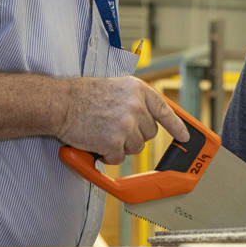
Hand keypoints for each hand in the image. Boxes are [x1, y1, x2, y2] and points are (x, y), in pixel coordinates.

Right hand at [57, 76, 189, 163]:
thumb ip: (134, 101)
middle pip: (149, 133)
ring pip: (135, 148)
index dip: (177, 126)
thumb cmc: (83, 95)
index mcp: (138, 90)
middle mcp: (136, 106)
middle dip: (134, 135)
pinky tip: (96, 142)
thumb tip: (148, 119)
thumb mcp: (116, 87)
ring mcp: (127, 124)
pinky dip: (107, 155)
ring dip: (120, 146)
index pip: (165, 110)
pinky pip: (118, 158)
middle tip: (114, 128)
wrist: (61, 103)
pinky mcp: (115, 142)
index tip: (184, 137)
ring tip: (102, 132)